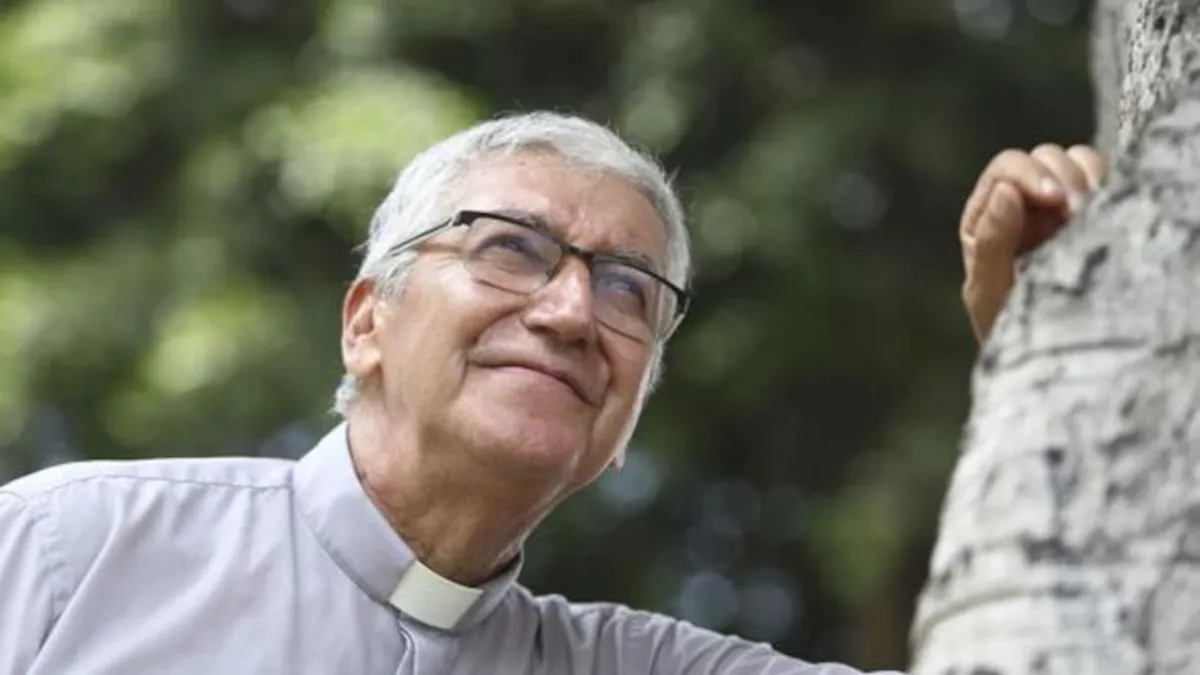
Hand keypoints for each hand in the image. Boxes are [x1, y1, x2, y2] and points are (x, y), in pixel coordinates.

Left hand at [959, 144, 1107, 342]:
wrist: (1042, 356)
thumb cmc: (1005, 325)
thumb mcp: (990, 291)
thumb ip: (991, 243)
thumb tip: (1005, 191)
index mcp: (988, 215)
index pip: (1007, 169)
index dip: (1030, 174)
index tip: (1055, 199)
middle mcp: (1022, 203)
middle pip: (1045, 158)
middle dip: (1064, 177)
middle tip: (1079, 210)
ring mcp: (1058, 208)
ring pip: (1079, 163)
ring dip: (1090, 178)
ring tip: (1093, 212)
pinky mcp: (1090, 216)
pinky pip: (1106, 182)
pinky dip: (1110, 187)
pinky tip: (1108, 214)